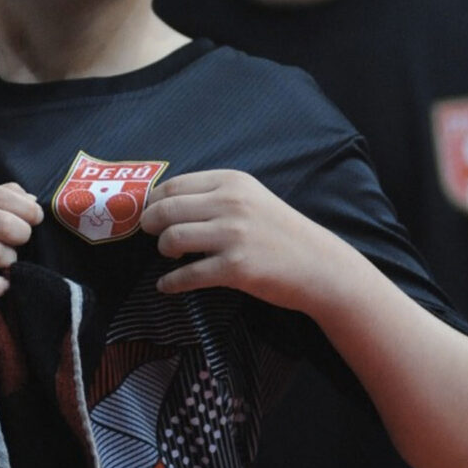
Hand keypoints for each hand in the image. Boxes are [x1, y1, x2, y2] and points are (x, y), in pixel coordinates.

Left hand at [142, 170, 341, 311]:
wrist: (318, 264)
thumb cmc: (281, 233)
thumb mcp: (251, 198)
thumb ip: (214, 196)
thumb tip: (165, 203)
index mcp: (231, 182)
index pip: (173, 185)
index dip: (153, 201)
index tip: (149, 212)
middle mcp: (230, 204)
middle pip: (166, 210)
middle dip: (150, 224)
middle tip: (151, 234)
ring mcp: (233, 236)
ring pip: (171, 239)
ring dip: (163, 250)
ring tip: (171, 256)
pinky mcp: (235, 268)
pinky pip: (186, 276)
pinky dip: (170, 283)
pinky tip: (167, 285)